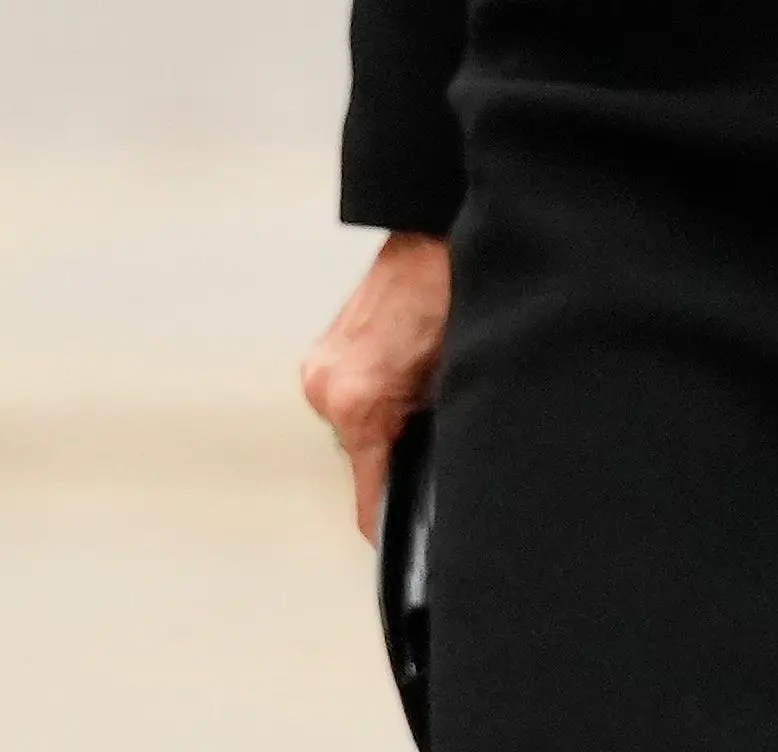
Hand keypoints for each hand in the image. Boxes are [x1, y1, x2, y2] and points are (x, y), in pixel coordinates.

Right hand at [301, 229, 450, 540]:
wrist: (435, 236)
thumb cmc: (450, 291)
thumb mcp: (457, 376)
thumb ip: (436, 428)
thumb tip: (435, 463)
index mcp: (358, 401)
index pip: (368, 492)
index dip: (386, 521)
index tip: (396, 542)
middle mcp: (327, 387)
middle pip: (362, 456)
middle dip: (398, 451)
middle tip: (435, 428)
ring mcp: (320, 368)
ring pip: (357, 424)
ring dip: (387, 418)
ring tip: (424, 384)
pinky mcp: (324, 351)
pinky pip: (350, 393)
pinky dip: (377, 392)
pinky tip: (407, 367)